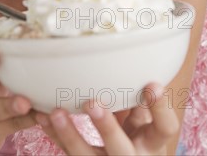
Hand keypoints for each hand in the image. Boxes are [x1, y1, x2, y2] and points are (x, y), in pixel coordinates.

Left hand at [35, 83, 179, 155]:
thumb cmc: (138, 137)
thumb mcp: (146, 123)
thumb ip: (140, 99)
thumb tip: (137, 60)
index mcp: (153, 143)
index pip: (165, 128)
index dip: (161, 108)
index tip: (152, 83)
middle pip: (121, 148)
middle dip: (106, 127)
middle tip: (92, 103)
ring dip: (70, 135)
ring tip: (56, 112)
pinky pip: (66, 152)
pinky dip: (53, 134)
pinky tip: (42, 116)